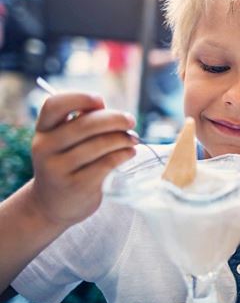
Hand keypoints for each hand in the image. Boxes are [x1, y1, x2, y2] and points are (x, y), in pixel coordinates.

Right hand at [29, 93, 137, 227]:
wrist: (53, 205)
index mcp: (43, 131)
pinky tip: (129, 153)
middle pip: (85, 125)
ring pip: (99, 144)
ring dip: (123, 138)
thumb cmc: (68, 164)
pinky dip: (123, 154)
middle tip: (130, 121)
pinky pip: (106, 163)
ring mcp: (58, 168)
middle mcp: (45, 148)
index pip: (54, 105)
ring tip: (133, 139)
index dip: (80, 98)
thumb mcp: (64, 142)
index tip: (101, 101)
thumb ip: (82, 124)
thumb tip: (111, 112)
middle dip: (114, 119)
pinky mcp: (76, 185)